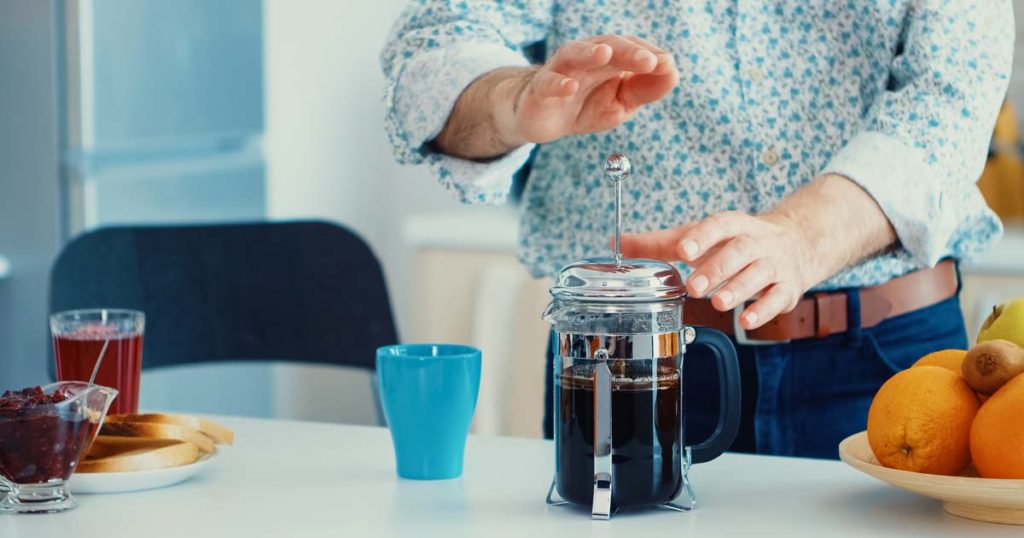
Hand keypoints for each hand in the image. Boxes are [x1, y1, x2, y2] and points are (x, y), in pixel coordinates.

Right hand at [510, 36, 678, 144]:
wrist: (545, 119)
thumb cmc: (587, 105)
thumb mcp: (622, 102)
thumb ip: (646, 88)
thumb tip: (672, 71)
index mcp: (609, 58)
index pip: (632, 48)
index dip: (648, 53)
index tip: (666, 64)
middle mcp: (585, 57)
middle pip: (608, 46)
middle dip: (628, 51)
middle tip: (649, 61)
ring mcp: (561, 71)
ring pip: (573, 54)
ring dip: (589, 53)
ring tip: (605, 54)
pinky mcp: (540, 90)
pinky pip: (548, 83)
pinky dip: (558, 84)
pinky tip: (570, 87)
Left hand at [620, 211, 821, 329]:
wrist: (797, 242)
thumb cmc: (735, 241)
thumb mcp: (700, 236)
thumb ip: (660, 243)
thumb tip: (616, 243)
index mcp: (734, 225)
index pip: (719, 225)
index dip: (702, 236)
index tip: (683, 250)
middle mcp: (757, 242)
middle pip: (739, 251)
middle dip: (717, 268)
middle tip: (694, 286)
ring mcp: (775, 265)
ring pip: (760, 274)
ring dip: (739, 289)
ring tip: (718, 302)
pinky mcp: (788, 288)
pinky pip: (778, 298)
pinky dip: (763, 311)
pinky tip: (746, 321)